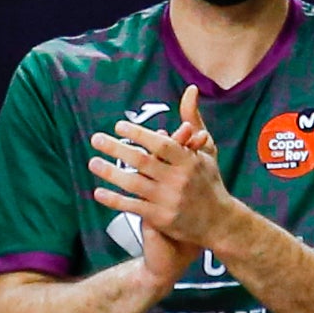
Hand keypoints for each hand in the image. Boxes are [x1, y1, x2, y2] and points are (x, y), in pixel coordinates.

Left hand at [92, 85, 237, 254]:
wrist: (219, 222)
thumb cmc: (209, 181)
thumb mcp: (206, 150)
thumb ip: (193, 120)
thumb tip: (190, 89)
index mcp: (189, 161)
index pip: (161, 144)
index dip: (139, 134)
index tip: (119, 126)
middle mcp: (179, 180)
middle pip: (143, 162)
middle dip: (117, 149)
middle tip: (96, 139)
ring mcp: (169, 200)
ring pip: (134, 184)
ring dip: (111, 173)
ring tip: (93, 162)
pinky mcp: (162, 218)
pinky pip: (133, 207)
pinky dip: (115, 200)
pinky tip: (98, 191)